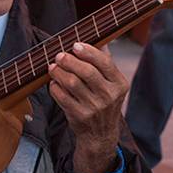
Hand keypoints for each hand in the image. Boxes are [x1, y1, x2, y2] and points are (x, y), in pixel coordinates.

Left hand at [48, 43, 127, 172]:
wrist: (100, 134)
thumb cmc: (104, 102)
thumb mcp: (112, 84)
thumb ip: (105, 62)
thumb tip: (99, 38)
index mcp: (119, 84)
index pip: (105, 62)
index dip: (89, 51)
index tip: (75, 45)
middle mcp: (109, 96)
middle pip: (87, 72)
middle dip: (70, 60)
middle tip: (59, 55)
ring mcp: (94, 108)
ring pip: (72, 83)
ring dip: (59, 72)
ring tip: (53, 67)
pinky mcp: (79, 116)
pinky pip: (62, 97)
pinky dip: (55, 87)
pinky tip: (54, 82)